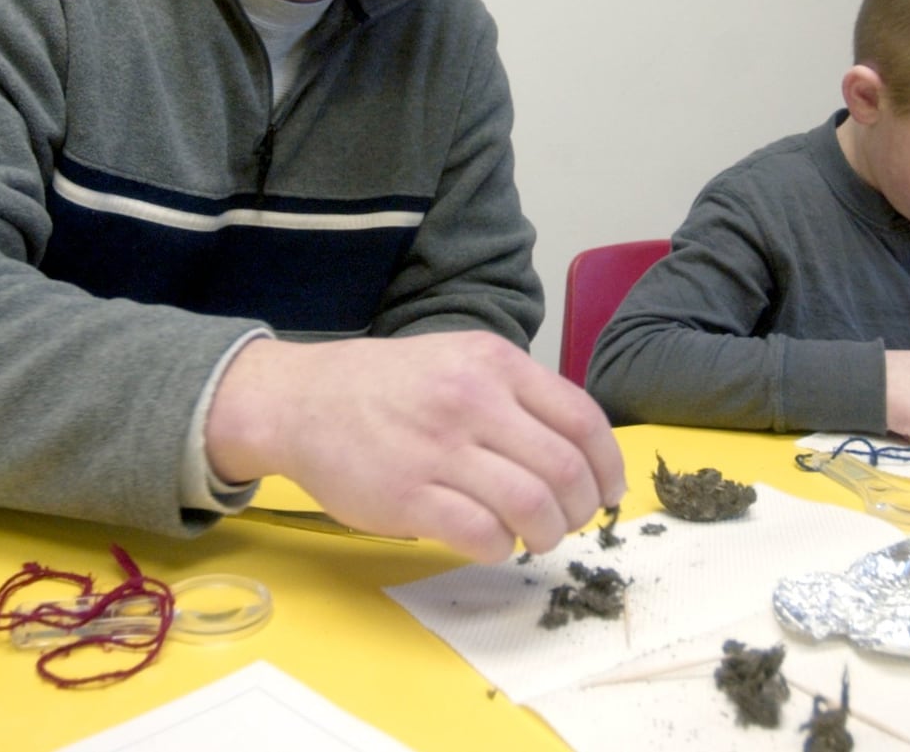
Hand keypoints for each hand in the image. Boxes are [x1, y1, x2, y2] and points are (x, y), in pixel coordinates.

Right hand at [204, 332, 626, 563]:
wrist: (300, 400)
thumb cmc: (386, 386)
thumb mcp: (457, 360)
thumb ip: (514, 395)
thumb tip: (577, 451)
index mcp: (493, 364)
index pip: (582, 419)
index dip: (607, 466)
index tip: (608, 490)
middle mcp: (473, 400)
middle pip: (565, 470)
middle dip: (582, 508)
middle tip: (570, 520)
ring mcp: (440, 450)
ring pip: (532, 507)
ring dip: (548, 533)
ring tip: (536, 537)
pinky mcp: (409, 496)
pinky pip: (482, 535)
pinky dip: (501, 548)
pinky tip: (492, 542)